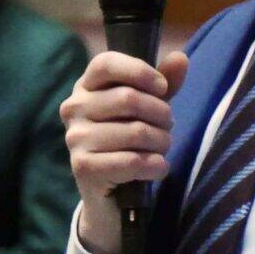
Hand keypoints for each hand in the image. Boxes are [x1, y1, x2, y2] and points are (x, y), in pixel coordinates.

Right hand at [58, 49, 190, 253]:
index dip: (140, 71)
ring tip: (162, 147)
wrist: (109, 195)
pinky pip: (132, 161)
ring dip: (162, 142)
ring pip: (135, 132)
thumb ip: (163, 83)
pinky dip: (156, 165)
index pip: (106, 63)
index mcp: (85, 86)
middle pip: (129, 98)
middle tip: (168, 127)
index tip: (162, 88)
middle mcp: (74, 108)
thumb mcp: (148, 109)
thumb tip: (180, 58)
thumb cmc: (128, 142)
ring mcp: (75, 138)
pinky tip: (159, 167)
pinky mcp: (83, 167)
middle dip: (161, 114)